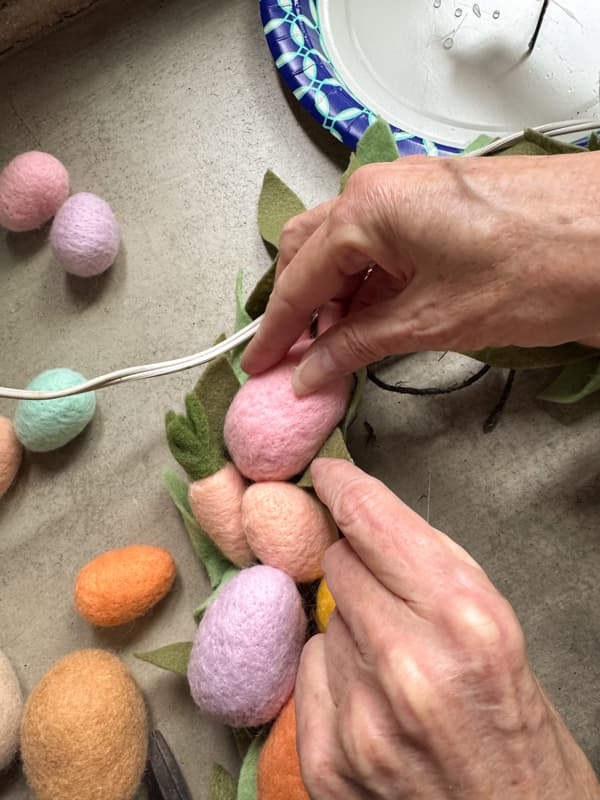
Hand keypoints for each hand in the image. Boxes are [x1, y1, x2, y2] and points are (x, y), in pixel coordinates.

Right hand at [241, 153, 599, 394]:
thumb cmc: (542, 267)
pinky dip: (368, 285)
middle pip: (312, 252)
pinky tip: (369, 320)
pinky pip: (382, 245)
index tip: (259, 362)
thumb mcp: (433, 321)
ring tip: (331, 348)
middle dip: (298, 307)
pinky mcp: (438, 204)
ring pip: (347, 248)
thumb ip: (359, 345)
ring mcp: (412, 191)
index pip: (300, 279)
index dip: (276, 330)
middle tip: (290, 356)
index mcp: (370, 209)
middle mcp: (383, 188)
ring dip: (334, 298)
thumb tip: (312, 371)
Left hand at [295, 459, 599, 799]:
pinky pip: (307, 673)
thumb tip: (365, 521)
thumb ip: (432, 570)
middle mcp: (408, 664)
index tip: (329, 476)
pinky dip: (332, 675)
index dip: (345, 488)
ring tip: (395, 668)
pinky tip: (371, 702)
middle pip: (338, 562)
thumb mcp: (498, 630)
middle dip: (359, 565)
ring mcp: (361, 718)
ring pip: (323, 620)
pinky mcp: (328, 761)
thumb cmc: (519, 731)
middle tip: (391, 597)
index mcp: (465, 619)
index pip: (373, 520)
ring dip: (351, 629)